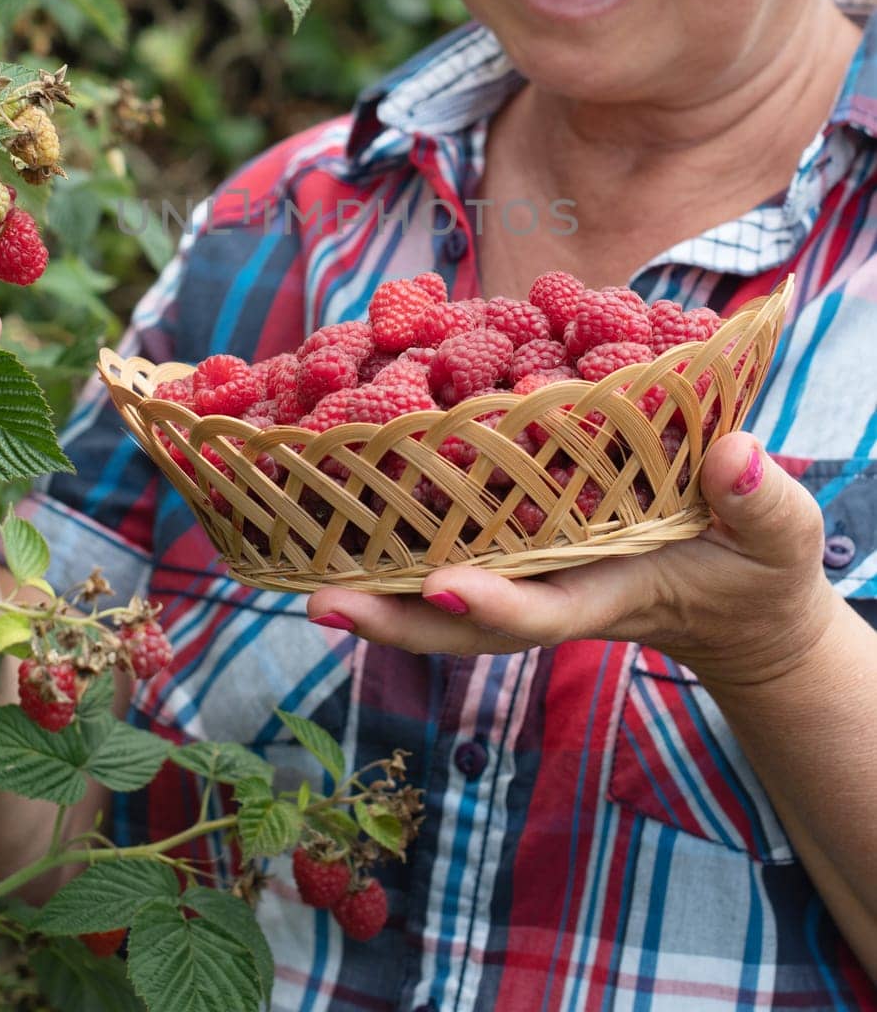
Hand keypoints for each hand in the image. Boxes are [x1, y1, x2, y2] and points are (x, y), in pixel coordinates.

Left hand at [305, 433, 838, 690]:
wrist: (733, 598)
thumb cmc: (757, 566)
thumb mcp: (780, 537)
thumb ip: (762, 502)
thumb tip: (735, 454)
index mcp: (611, 593)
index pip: (548, 610)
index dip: (497, 603)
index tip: (445, 586)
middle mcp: (552, 589)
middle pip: (463, 619)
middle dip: (393, 615)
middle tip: (319, 599)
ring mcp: (528, 574)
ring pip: (438, 592)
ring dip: (372, 583)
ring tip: (293, 569)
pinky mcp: (515, 549)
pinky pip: (447, 549)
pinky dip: (393, 540)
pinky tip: (332, 513)